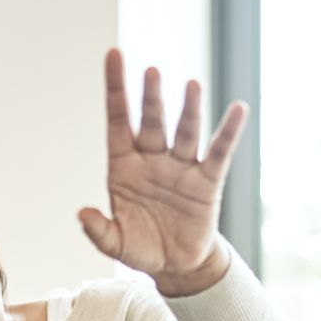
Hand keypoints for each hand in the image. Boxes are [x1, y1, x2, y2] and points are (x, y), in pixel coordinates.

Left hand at [79, 48, 247, 295]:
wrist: (177, 265)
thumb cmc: (142, 249)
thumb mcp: (116, 244)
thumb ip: (98, 230)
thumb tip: (82, 213)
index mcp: (124, 168)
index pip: (118, 122)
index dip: (116, 89)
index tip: (114, 54)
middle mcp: (153, 160)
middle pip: (152, 122)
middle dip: (152, 98)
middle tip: (152, 73)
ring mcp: (181, 168)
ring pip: (185, 132)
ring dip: (188, 110)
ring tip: (191, 85)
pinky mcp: (207, 182)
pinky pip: (218, 153)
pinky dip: (228, 132)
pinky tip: (238, 110)